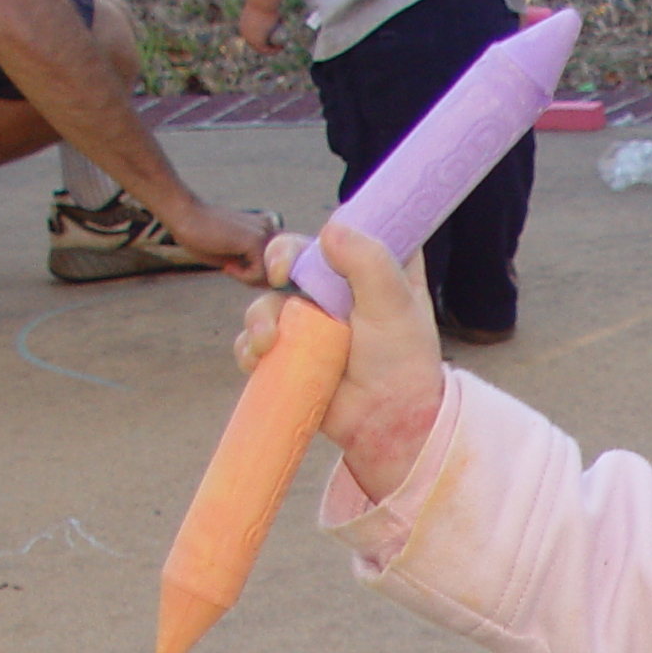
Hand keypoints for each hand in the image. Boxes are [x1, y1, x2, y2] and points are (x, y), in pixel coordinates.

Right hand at [165, 198, 276, 282]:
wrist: (183, 216)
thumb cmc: (201, 238)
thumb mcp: (234, 257)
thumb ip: (255, 266)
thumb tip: (274, 285)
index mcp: (266, 229)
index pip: (282, 263)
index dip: (265, 276)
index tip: (242, 273)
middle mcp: (270, 229)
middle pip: (281, 271)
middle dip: (259, 280)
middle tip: (235, 272)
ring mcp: (264, 233)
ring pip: (273, 275)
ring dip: (251, 280)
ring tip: (230, 268)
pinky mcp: (255, 240)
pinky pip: (260, 273)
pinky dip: (244, 277)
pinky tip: (228, 267)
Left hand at [239, 4, 282, 52]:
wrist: (261, 2)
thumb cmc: (263, 3)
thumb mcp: (266, 7)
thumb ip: (269, 12)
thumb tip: (273, 17)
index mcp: (244, 26)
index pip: (254, 37)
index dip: (265, 40)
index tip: (275, 40)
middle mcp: (245, 33)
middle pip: (257, 45)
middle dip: (268, 48)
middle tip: (278, 45)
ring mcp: (250, 38)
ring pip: (261, 49)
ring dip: (272, 51)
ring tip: (282, 47)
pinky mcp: (257, 42)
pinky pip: (266, 50)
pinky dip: (274, 50)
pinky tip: (282, 47)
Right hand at [240, 222, 444, 503]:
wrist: (389, 422)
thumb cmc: (402, 362)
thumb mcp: (394, 305)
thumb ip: (369, 261)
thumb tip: (329, 230)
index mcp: (373, 270)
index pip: (346, 232)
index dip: (328, 230)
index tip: (321, 240)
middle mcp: (338, 290)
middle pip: (295, 257)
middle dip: (278, 259)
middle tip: (279, 275)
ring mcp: (311, 321)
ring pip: (269, 300)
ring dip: (259, 317)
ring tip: (268, 343)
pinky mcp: (292, 353)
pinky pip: (257, 340)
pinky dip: (250, 348)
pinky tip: (257, 359)